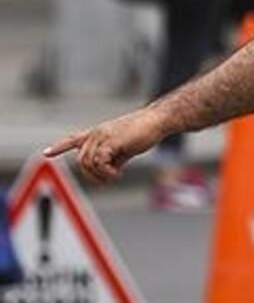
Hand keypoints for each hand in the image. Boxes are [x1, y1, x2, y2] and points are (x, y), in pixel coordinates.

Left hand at [44, 108, 163, 184]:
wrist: (157, 121)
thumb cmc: (145, 132)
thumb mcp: (125, 147)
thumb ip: (114, 158)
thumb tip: (108, 172)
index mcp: (98, 133)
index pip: (73, 139)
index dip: (59, 147)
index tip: (46, 153)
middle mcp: (96, 134)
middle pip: (81, 160)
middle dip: (91, 175)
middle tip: (107, 181)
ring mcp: (102, 136)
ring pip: (87, 162)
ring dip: (99, 176)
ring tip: (114, 177)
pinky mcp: (110, 141)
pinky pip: (98, 162)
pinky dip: (106, 172)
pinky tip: (117, 174)